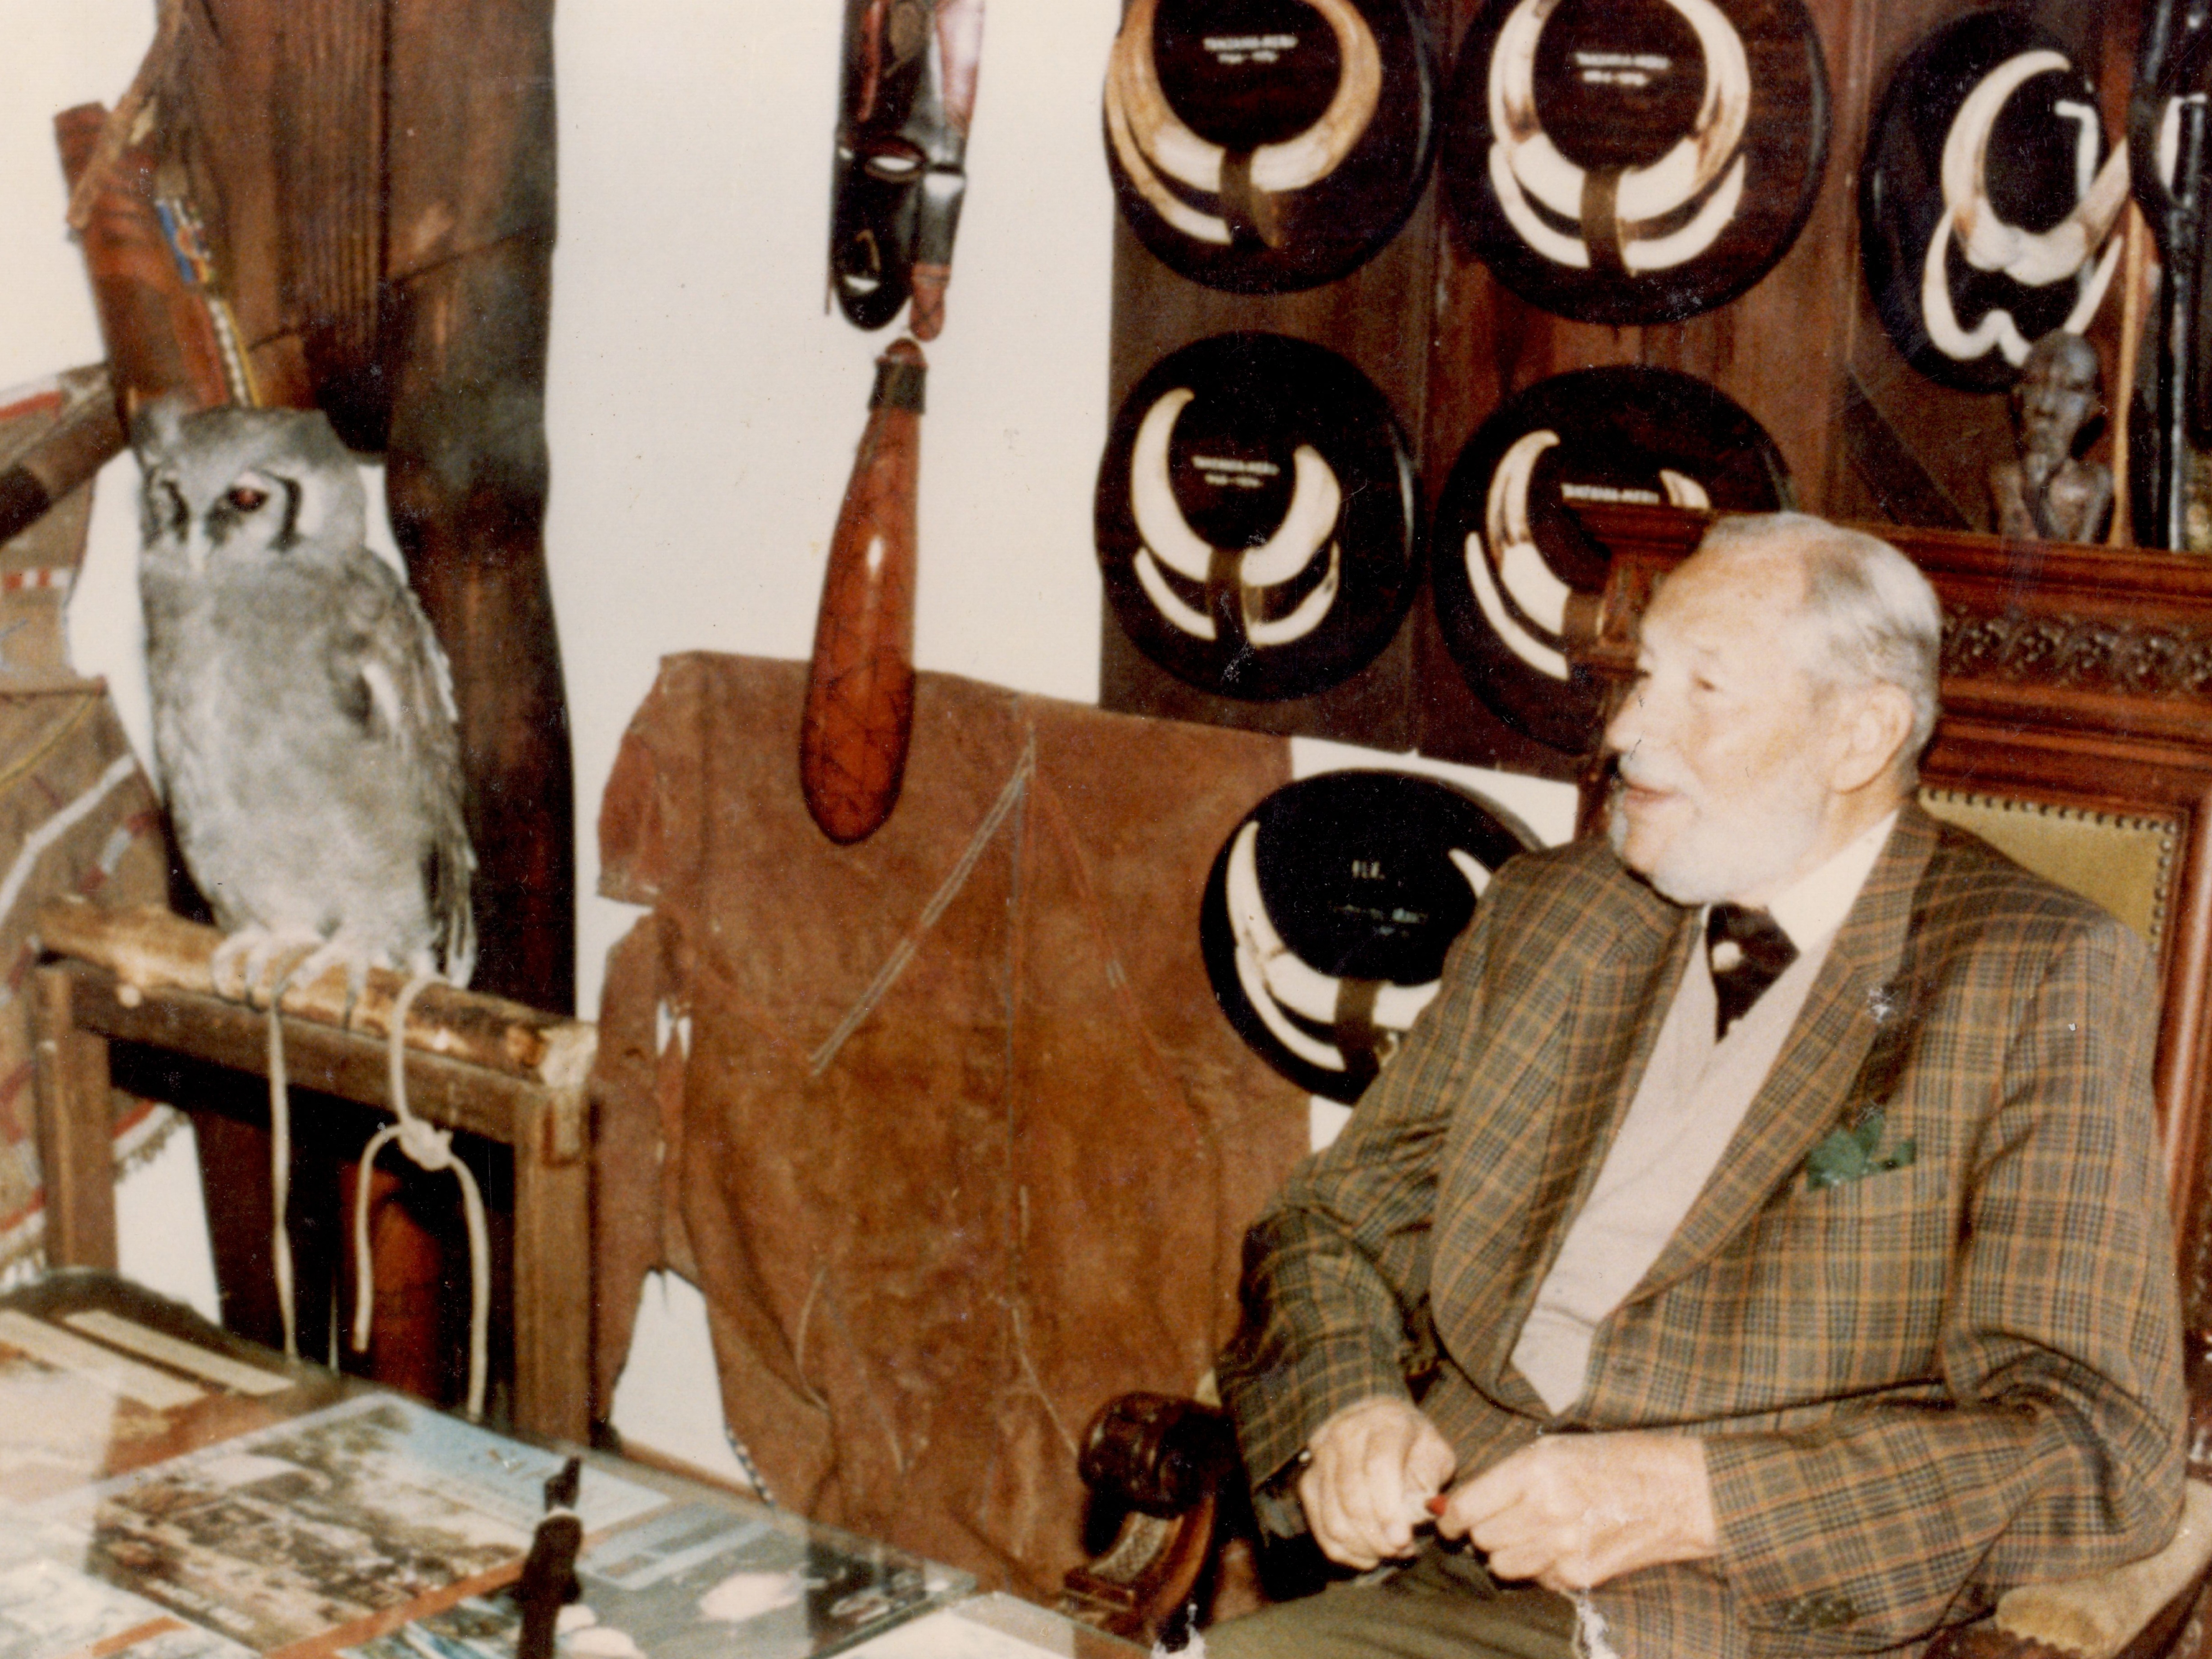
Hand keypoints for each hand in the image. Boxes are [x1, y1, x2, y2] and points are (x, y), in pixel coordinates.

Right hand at [1296, 1396, 1457, 1569]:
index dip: (1389, 1509)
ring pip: (1332, 1515)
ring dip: (1360, 1546)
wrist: (1380, 1422)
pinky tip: (1367, 1555)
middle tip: (1399, 1552)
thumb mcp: (1437, 1455)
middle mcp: (1346, 1432)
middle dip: (1376, 1535)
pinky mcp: (1307, 1478)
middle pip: (1351, 1494)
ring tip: (1387, 1553)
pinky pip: (1317, 1524)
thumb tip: (1419, 1518)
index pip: (1379, 1466)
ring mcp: (1321, 1455)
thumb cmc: (1415, 1445)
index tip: (1402, 1541)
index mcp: (1385, 1421)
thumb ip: (1431, 1484)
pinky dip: (1341, 1550)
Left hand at [1432, 1432, 1715, 1591]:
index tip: (1449, 1520)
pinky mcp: (1579, 1576)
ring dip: (1505, 1553)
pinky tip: (1558, 1546)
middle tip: (1497, 1520)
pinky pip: (1535, 1579)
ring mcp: (1563, 1548)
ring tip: (1527, 1534)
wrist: (1677, 1492)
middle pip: (1481, 1539)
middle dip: (1481, 1532)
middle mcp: (1545, 1511)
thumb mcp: (1553, 1448)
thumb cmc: (1613, 1460)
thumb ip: (1504, 1476)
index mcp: (1534, 1471)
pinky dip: (1537, 1567)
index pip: (1467, 1508)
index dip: (1450, 1517)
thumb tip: (1456, 1505)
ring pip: (1501, 1566)